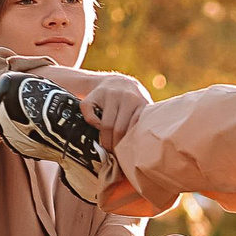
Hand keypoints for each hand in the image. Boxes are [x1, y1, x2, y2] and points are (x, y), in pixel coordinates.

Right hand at [36, 64, 151, 148]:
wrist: (118, 80)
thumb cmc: (133, 101)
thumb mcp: (144, 108)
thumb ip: (145, 123)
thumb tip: (145, 149)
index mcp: (141, 102)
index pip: (133, 129)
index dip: (128, 145)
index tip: (126, 155)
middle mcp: (126, 96)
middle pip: (118, 129)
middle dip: (115, 146)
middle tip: (114, 154)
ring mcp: (109, 94)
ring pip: (105, 125)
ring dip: (104, 140)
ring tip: (106, 147)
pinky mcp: (94, 94)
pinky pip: (89, 115)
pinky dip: (92, 124)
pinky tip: (97, 127)